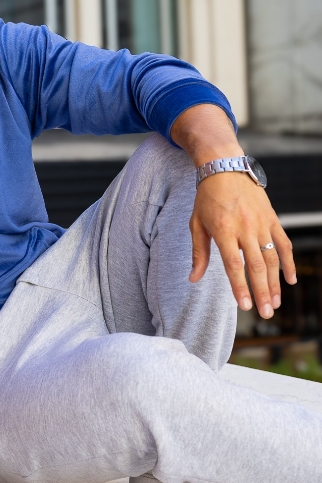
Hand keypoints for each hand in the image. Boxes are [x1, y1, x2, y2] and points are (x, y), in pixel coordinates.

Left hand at [189, 171, 295, 318]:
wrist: (225, 168)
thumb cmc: (207, 198)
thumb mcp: (196, 223)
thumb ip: (198, 253)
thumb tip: (193, 279)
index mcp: (224, 230)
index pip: (234, 264)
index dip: (240, 286)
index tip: (245, 306)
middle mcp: (245, 227)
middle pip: (256, 265)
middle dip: (262, 292)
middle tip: (266, 313)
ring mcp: (261, 223)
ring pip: (272, 258)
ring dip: (275, 282)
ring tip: (275, 303)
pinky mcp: (272, 219)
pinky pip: (284, 244)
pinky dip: (288, 262)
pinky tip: (290, 280)